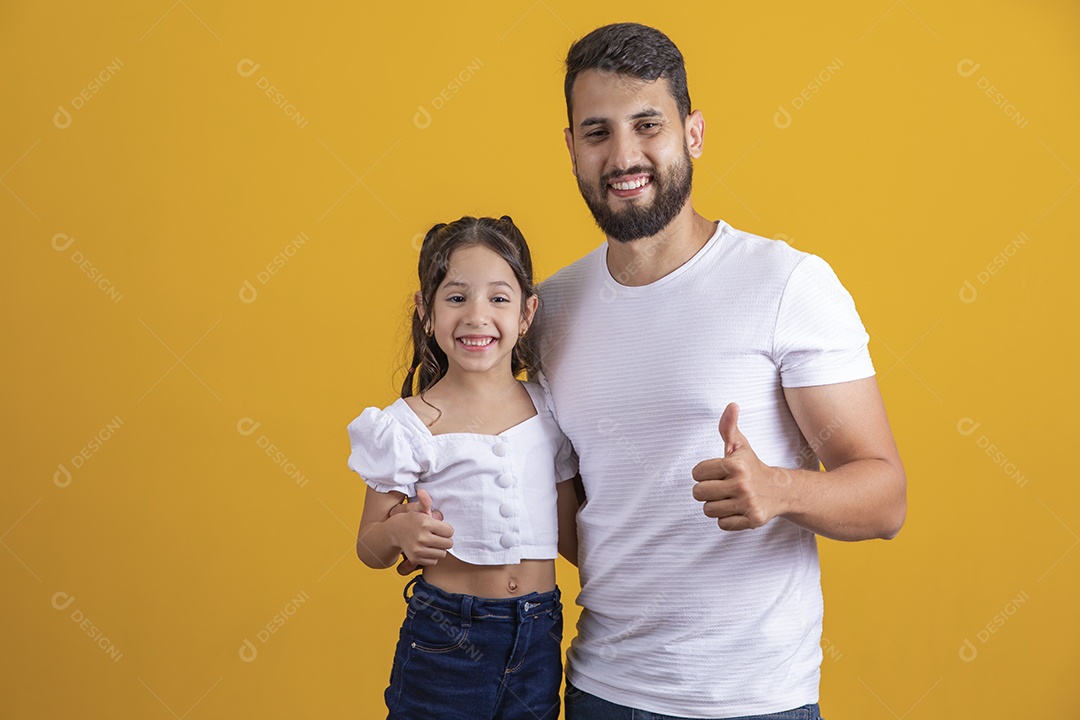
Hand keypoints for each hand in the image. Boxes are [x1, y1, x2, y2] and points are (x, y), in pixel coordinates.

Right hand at [387, 489, 452, 573]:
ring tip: (432, 542)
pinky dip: (432, 556)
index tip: (440, 527)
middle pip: (448, 543)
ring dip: (439, 548)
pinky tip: (426, 549)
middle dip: (445, 539)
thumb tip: (422, 491)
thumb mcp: (419, 509)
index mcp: (425, 523)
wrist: (395, 532)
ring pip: (442, 553)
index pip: (450, 531)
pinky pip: (434, 560)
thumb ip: (425, 501)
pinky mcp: (416, 558)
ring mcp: (418, 549)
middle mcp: (422, 537)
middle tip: (437, 535)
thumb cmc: (412, 519)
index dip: (447, 529)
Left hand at [691, 403, 787, 530]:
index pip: (696, 473)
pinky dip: (726, 519)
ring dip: (715, 505)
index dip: (703, 473)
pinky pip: (721, 524)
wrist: (780, 490)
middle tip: (720, 486)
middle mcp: (741, 484)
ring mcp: (747, 504)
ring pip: (708, 510)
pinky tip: (737, 509)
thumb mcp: (740, 445)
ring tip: (729, 498)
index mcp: (734, 465)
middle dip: (706, 490)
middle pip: (698, 493)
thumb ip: (728, 426)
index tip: (716, 472)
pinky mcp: (751, 520)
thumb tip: (732, 405)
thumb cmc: (752, 466)